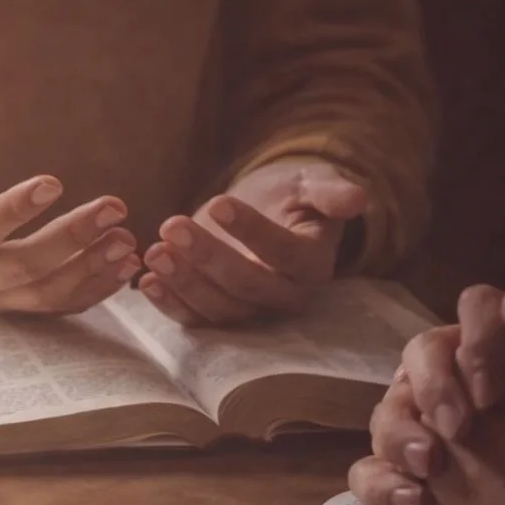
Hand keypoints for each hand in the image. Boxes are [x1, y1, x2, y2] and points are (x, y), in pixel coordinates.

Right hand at [0, 144, 140, 313]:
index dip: (14, 210)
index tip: (54, 181)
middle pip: (23, 268)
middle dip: (72, 239)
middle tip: (114, 206)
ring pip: (46, 295)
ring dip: (91, 269)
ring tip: (127, 238)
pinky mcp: (13, 307)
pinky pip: (58, 308)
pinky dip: (95, 290)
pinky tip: (124, 263)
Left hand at [139, 158, 364, 325]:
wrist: (266, 212)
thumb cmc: (291, 195)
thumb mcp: (310, 184)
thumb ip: (329, 192)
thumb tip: (359, 199)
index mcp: (314, 265)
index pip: (283, 253)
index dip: (251, 231)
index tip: (217, 202)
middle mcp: (285, 297)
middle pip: (246, 286)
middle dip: (207, 257)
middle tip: (172, 226)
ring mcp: (250, 312)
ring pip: (218, 309)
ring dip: (182, 282)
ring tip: (155, 251)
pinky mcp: (218, 316)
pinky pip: (194, 320)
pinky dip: (168, 304)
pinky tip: (145, 280)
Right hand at [350, 288, 504, 504]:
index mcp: (475, 367)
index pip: (446, 339)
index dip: (459, 360)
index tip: (493, 395)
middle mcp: (439, 407)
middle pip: (398, 393)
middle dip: (415, 416)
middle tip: (452, 438)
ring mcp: (425, 461)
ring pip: (376, 455)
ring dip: (386, 474)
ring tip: (420, 498)